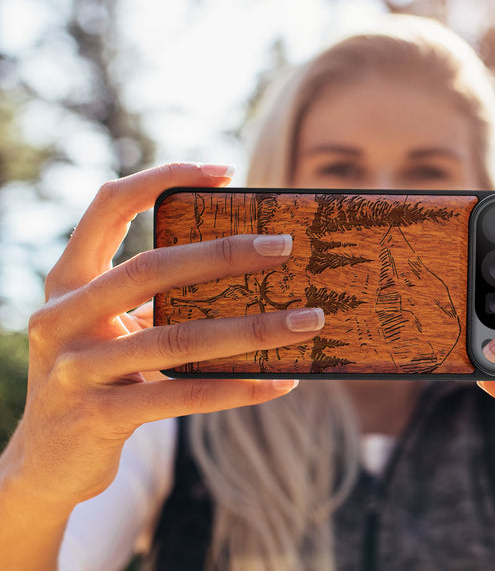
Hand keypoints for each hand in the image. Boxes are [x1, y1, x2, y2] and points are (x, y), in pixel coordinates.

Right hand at [3, 163, 324, 510]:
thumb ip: (155, 297)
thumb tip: (248, 269)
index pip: (108, 205)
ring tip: (307, 321)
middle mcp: (62, 316)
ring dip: (253, 329)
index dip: (162, 178)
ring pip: (178, 338)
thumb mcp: (112, 326)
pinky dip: (237, 388)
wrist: (46, 461)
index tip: (225, 172)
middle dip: (224, 254)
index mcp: (68, 280)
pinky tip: (281, 382)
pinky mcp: (99, 417)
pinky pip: (183, 396)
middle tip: (285, 246)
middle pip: (151, 268)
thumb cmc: (98, 374)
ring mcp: (76, 369)